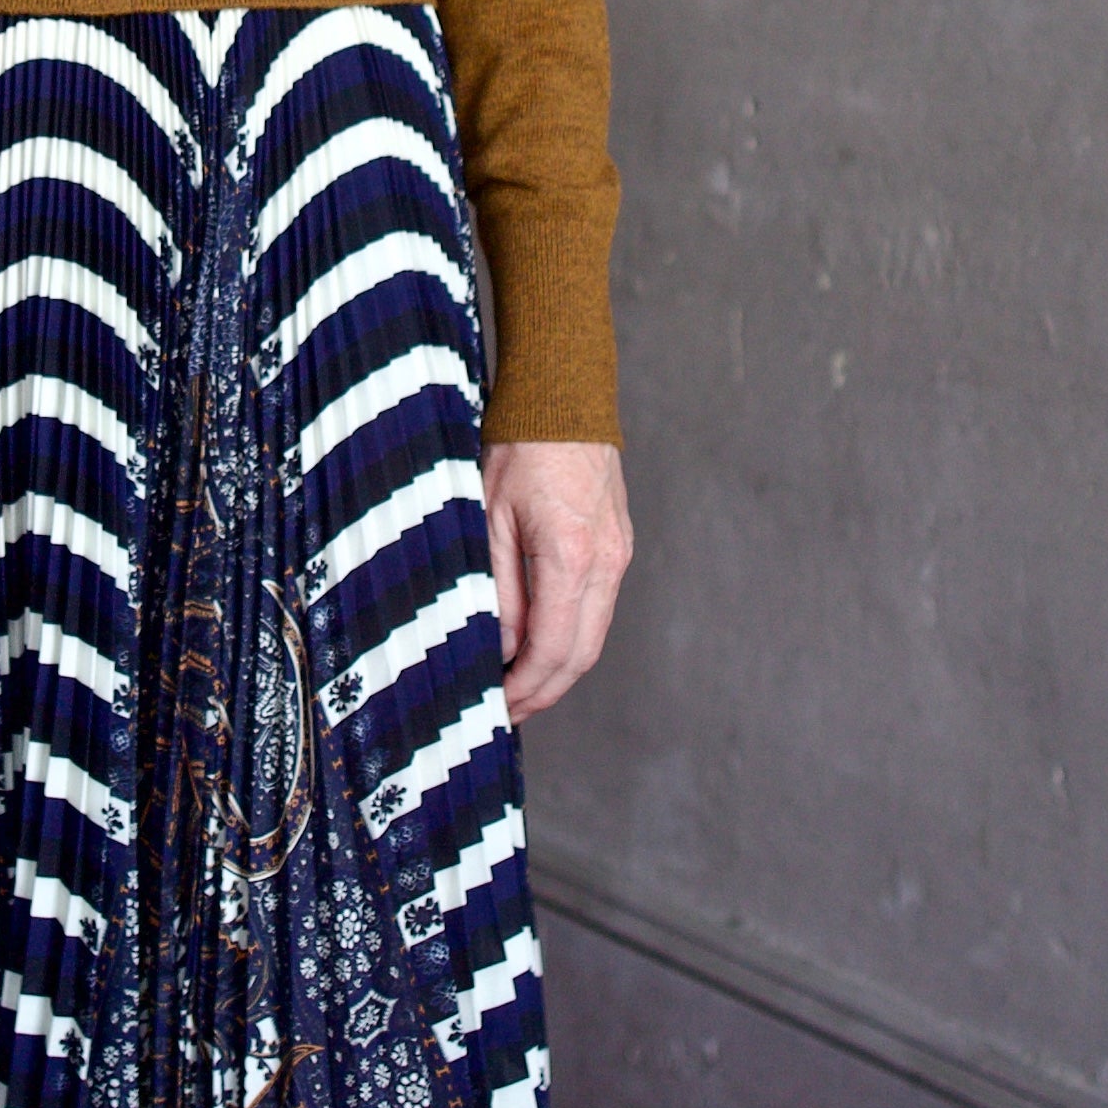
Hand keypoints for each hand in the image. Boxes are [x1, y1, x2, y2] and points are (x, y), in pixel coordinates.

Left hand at [482, 438, 632, 722]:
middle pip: (582, 654)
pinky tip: (541, 643)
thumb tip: (502, 646)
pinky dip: (572, 637)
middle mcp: (606, 562)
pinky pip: (598, 608)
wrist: (563, 396)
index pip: (552, 648)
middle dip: (544, 691)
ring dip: (559, 669)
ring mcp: (618, 554)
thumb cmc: (518, 448)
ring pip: (594, 634)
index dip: (525, 687)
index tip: (497, 706)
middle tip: (508, 712)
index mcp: (571, 557)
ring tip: (520, 687)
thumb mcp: (489, 518)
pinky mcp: (618, 545)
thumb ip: (500, 587)